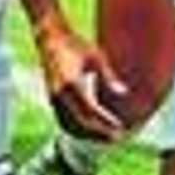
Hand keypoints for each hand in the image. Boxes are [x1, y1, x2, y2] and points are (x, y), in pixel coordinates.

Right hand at [33, 15, 127, 141]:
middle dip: (99, 132)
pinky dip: (77, 128)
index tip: (120, 127)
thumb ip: (108, 77)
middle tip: (117, 136)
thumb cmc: (76, 45)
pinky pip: (64, 120)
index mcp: (71, 83)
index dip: (106, 122)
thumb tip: (124, 93)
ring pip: (70, 125)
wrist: (50, 38)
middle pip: (81, 122)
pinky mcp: (51, 98)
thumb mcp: (96, 57)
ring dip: (88, 133)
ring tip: (107, 136)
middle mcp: (59, 94)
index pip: (90, 110)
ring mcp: (53, 97)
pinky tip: (91, 127)